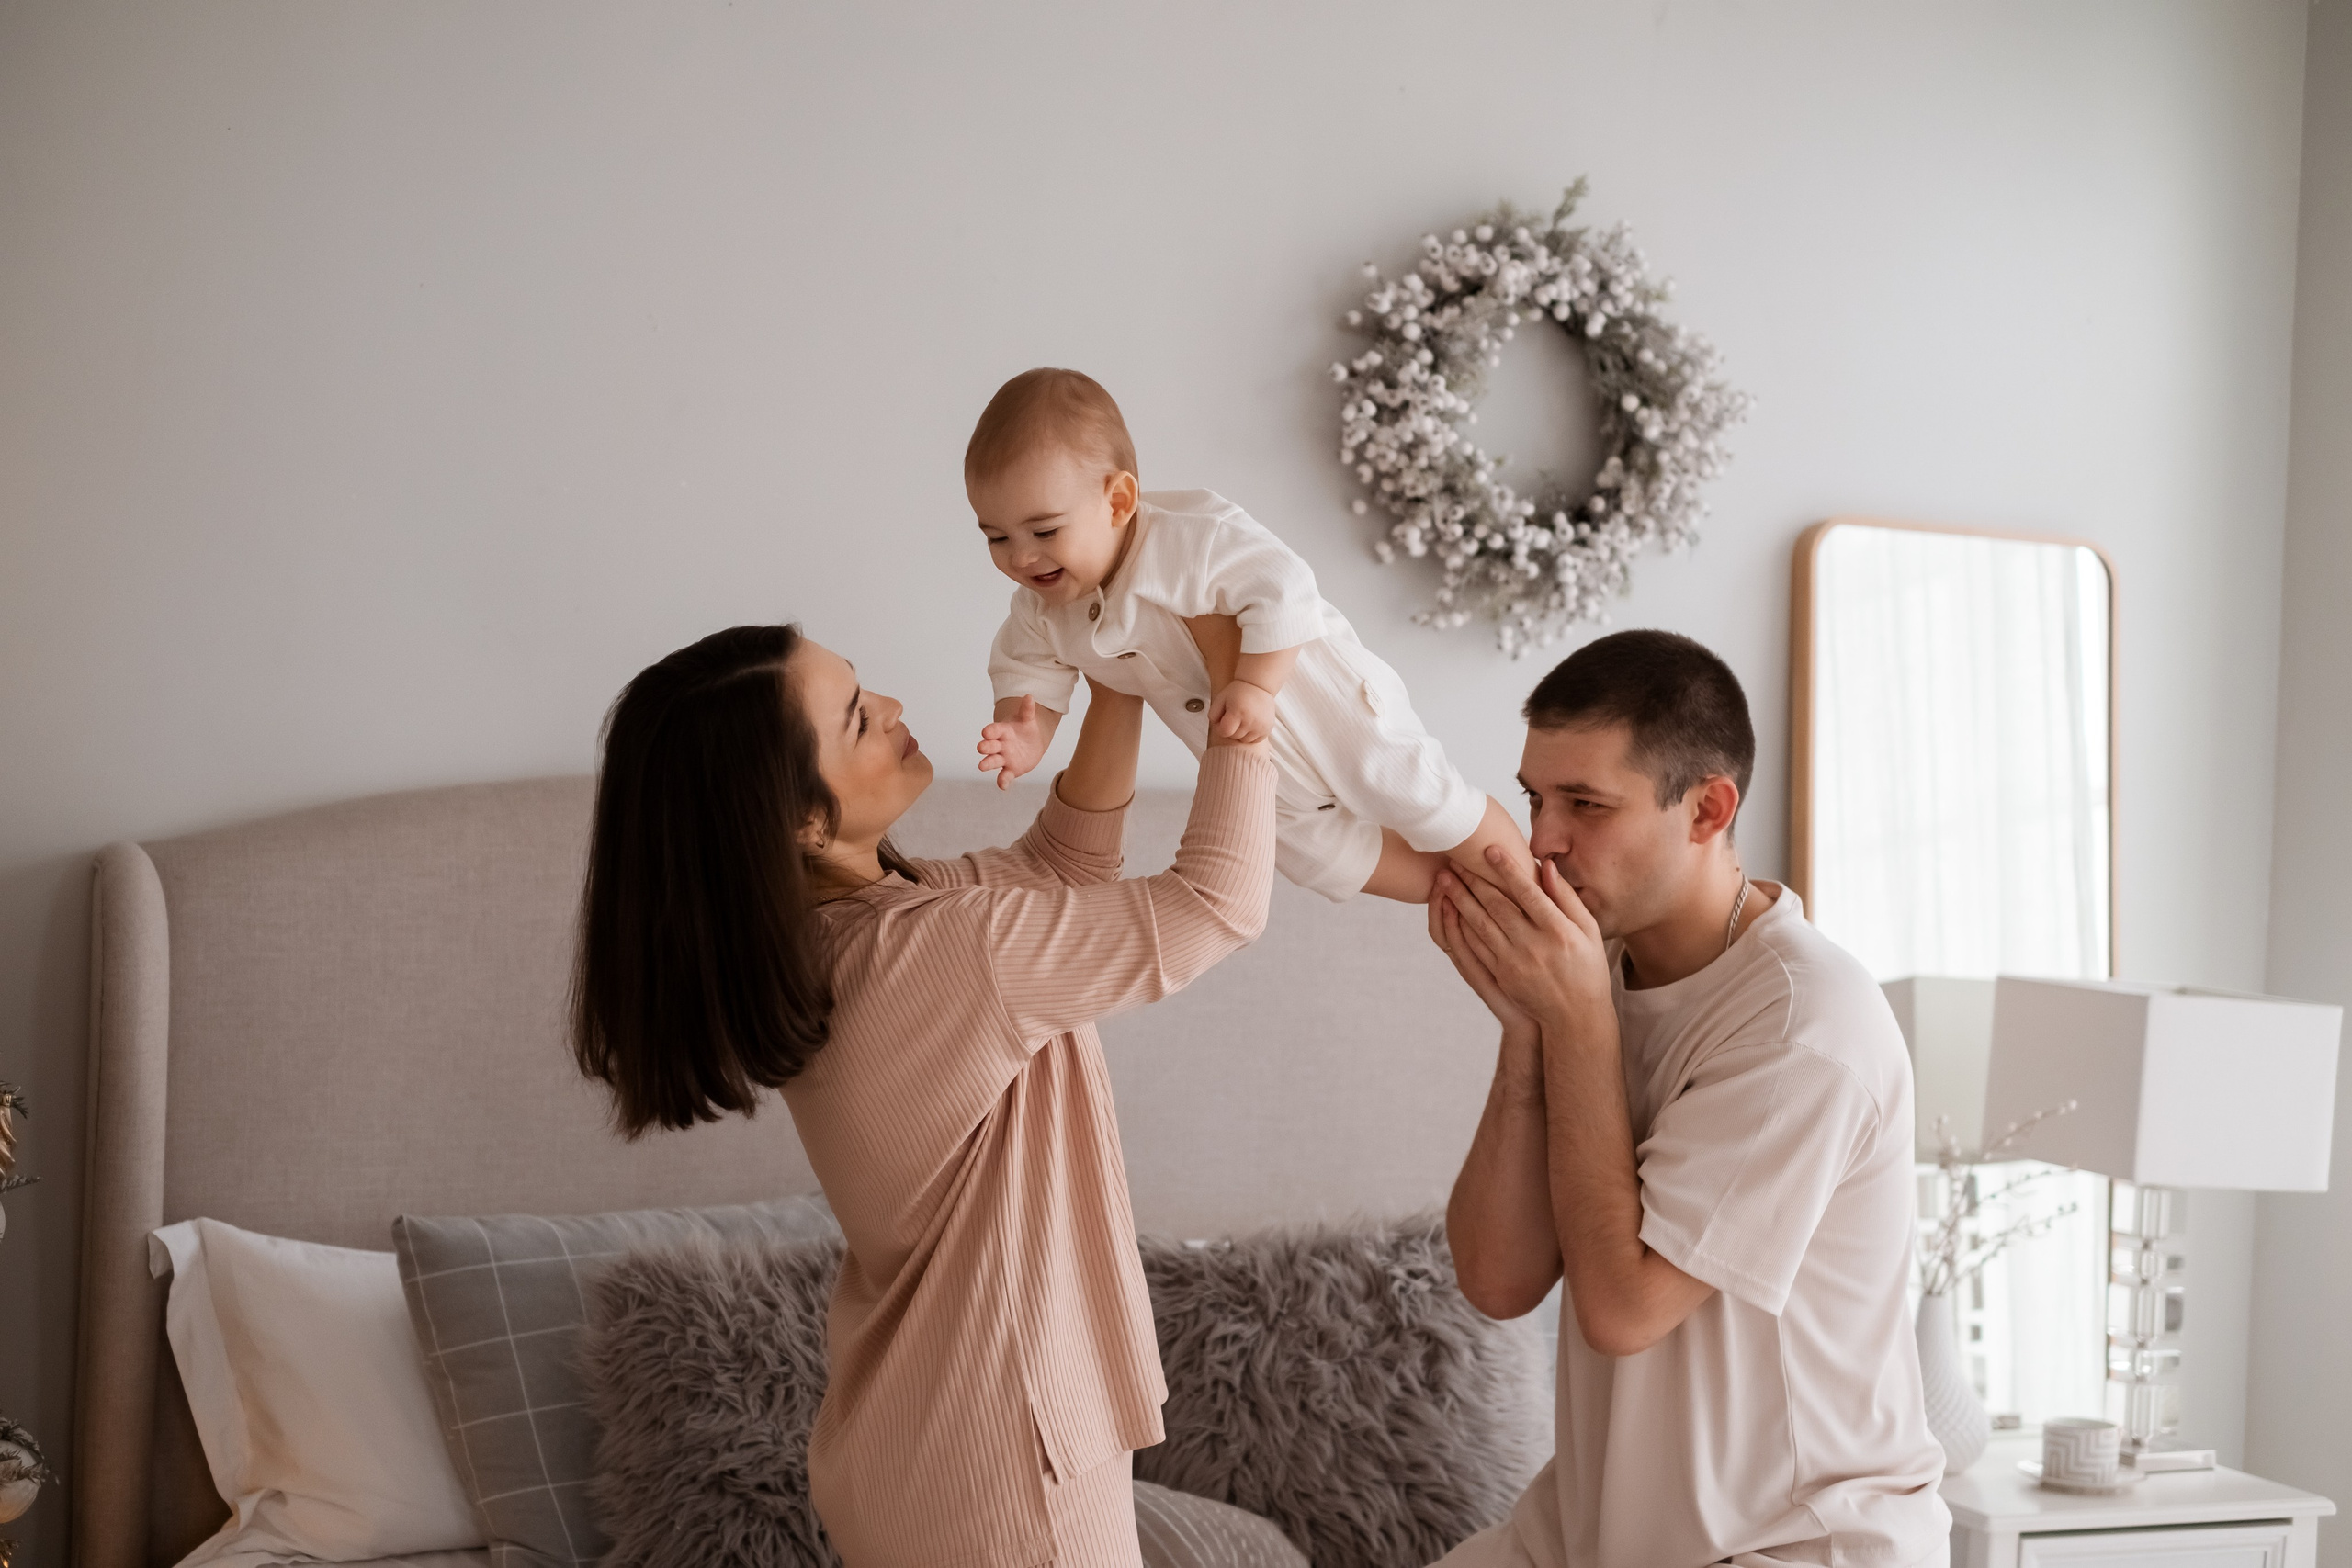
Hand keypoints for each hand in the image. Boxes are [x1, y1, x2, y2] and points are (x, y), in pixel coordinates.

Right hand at [977, 696, 1048, 790]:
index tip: (986, 731)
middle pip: (990, 746)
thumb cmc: (1025, 729)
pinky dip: (1003, 781)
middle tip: (981, 748)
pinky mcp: (1010, 770)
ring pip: (993, 761)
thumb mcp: (1027, 719)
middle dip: (986, 747)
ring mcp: (1004, 758)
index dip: (990, 731)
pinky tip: (1002, 786)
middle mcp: (1000, 745)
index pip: (994, 730)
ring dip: (987, 763)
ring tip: (982, 766)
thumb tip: (1030, 696)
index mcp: (1002, 731)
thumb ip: (1027, 710)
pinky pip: (1005, 776)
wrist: (1030, 743)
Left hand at [1206, 679, 1277, 742]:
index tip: (1222, 720)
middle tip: (1233, 718)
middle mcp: (1250, 721)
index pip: (1224, 732)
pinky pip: (1255, 740)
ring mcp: (1260, 726)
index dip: (1220, 728)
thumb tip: (1216, 727)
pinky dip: (1251, 735)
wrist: (1259, 685)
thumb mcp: (1221, 698)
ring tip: (1241, 720)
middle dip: (1230, 729)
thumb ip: (1213, 714)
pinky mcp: (1267, 729)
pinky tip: (1250, 724)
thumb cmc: (1237, 692)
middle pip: (1234, 736)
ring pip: (1244, 740)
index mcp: (1237, 712)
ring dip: (1240, 733)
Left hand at [1442, 849, 1613, 1033]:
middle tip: (1456, 857)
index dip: (1507, 870)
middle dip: (1474, 879)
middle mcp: (1534, 945)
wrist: (1575, 1016)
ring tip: (1445, 877)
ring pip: (1481, 923)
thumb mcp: (1589, 931)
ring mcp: (1514, 962)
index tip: (1490, 849)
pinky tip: (1450, 908)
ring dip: (1460, 898)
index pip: (1528, 893)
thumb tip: (1546, 866)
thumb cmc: (1587, 967)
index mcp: (1559, 931)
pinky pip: (1476, 945)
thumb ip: (1567, 897)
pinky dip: (1461, 925)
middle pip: (1498, 905)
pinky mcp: (1501, 974)